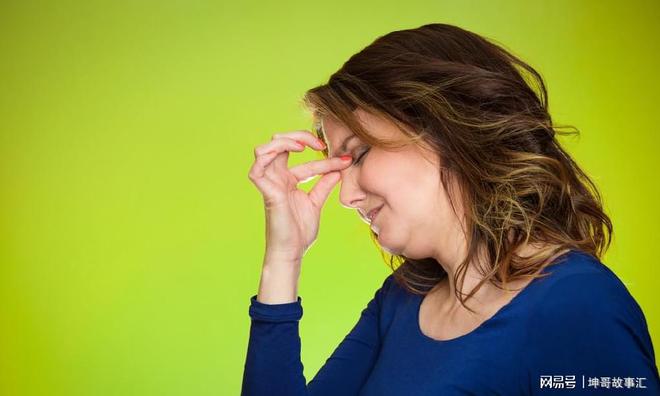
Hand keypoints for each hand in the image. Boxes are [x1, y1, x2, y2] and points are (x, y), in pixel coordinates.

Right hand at [247, 130, 352, 263]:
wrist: (292, 251)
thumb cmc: (300, 232)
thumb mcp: (316, 202)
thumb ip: (324, 185)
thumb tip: (338, 170)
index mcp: (287, 181)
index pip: (304, 160)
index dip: (325, 157)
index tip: (346, 160)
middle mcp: (276, 179)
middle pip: (279, 144)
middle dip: (299, 136)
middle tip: (320, 144)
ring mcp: (269, 183)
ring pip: (264, 149)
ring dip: (284, 141)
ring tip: (304, 145)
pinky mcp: (266, 191)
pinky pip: (257, 167)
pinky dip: (270, 153)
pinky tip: (293, 151)